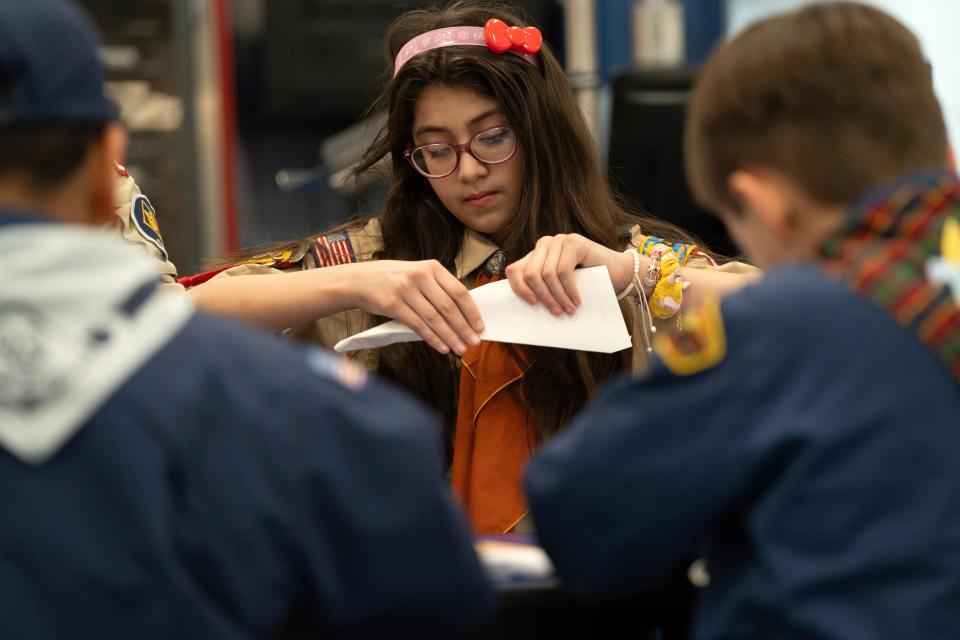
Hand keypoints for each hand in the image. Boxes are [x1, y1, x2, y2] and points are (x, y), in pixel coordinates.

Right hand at [348, 260, 483, 354]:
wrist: (359, 280)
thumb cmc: (393, 279)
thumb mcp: (418, 273)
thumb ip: (438, 288)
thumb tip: (464, 313)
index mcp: (431, 267)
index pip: (459, 291)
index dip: (472, 311)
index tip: (480, 326)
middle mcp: (420, 276)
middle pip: (449, 307)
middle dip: (464, 328)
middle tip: (474, 342)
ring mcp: (406, 290)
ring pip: (434, 318)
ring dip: (450, 336)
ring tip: (460, 348)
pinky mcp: (393, 305)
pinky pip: (418, 325)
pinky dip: (432, 338)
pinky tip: (441, 347)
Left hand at [506, 234, 636, 314]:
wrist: (618, 272)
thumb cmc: (587, 283)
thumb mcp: (559, 287)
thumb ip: (543, 289)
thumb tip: (525, 310)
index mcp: (535, 256)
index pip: (514, 270)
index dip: (519, 289)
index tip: (532, 304)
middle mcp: (544, 245)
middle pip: (530, 274)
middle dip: (543, 297)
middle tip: (557, 312)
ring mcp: (559, 241)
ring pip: (547, 274)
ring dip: (558, 296)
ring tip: (569, 310)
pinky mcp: (574, 242)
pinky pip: (563, 271)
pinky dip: (569, 290)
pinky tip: (576, 300)